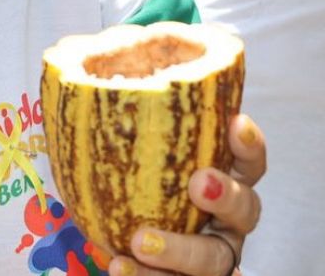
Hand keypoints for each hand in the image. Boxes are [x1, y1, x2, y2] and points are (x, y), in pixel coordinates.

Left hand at [107, 114, 264, 275]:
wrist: (113, 241)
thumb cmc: (124, 183)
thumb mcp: (124, 151)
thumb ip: (120, 124)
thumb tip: (74, 68)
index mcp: (220, 179)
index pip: (249, 161)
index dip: (249, 144)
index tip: (236, 123)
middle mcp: (225, 221)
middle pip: (247, 210)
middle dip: (228, 195)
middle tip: (199, 183)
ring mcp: (210, 256)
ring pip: (216, 260)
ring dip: (180, 250)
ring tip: (140, 241)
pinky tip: (117, 265)